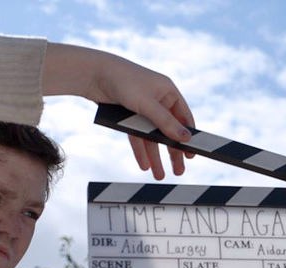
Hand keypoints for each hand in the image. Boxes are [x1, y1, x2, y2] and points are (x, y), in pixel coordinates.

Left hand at [43, 43, 194, 179]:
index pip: (184, 118)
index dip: (188, 136)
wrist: (93, 74)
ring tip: (159, 176)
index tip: (192, 154)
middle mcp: (158, 100)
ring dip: (156, 156)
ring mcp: (142, 109)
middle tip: (179, 172)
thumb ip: (166, 122)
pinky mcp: (128, 116)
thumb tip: (186, 138)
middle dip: (173, 152)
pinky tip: (144, 165)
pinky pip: (137, 136)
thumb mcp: (147, 104)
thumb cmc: (124, 81)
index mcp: (168, 91)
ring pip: (152, 137)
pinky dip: (140, 150)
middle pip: (169, 131)